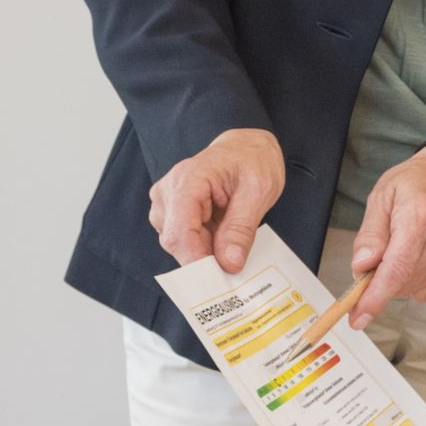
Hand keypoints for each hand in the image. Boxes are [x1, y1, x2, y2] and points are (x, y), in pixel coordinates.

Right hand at [148, 127, 286, 270]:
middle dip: (204, 259)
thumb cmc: (253, 160)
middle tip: (234, 267)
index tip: (220, 279)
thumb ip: (241, 228)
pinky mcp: (171, 211)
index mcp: (188, 180)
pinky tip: (223, 238)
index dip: (197, 261)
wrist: (246, 146)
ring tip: (233, 240)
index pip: (180, 232)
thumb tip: (229, 263)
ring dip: (205, 251)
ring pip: (177, 244)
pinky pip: (182, 239)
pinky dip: (203, 245)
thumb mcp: (259, 190)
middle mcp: (168, 190)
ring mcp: (166, 201)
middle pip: (175, 241)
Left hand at [348, 145, 425, 326]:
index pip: (397, 267)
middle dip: (382, 281)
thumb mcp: (381, 198)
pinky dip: (420, 282)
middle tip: (377, 261)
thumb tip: (362, 267)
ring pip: (417, 288)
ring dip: (402, 280)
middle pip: (404, 281)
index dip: (376, 297)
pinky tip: (423, 257)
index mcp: (421, 212)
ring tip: (406, 250)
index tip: (360, 316)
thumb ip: (369, 235)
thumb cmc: (415, 184)